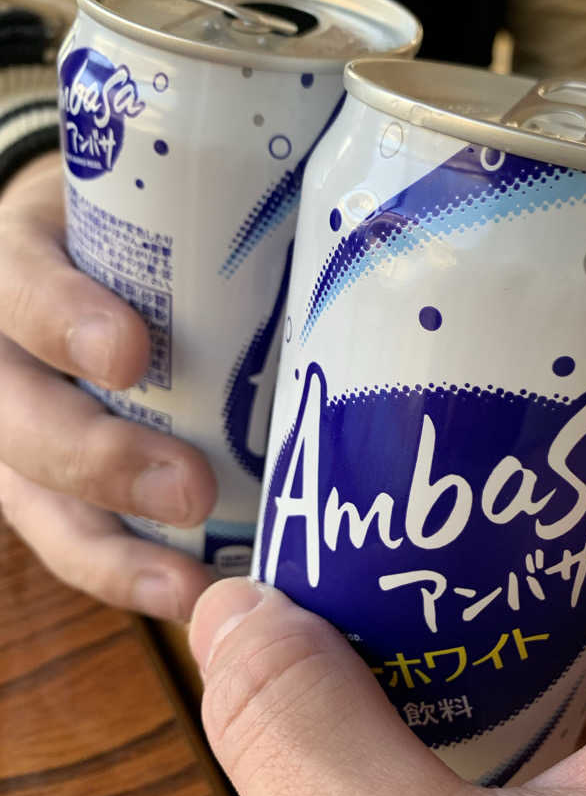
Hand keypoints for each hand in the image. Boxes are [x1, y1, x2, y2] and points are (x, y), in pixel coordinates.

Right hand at [0, 151, 215, 616]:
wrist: (84, 256)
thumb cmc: (133, 225)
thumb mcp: (149, 200)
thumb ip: (212, 213)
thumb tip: (342, 226)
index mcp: (21, 265)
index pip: (18, 285)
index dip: (60, 318)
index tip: (128, 350)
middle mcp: (5, 358)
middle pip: (17, 418)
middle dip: (99, 459)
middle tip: (189, 487)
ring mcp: (20, 430)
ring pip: (38, 499)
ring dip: (115, 548)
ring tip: (190, 583)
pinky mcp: (46, 487)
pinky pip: (72, 540)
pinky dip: (129, 574)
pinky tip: (193, 596)